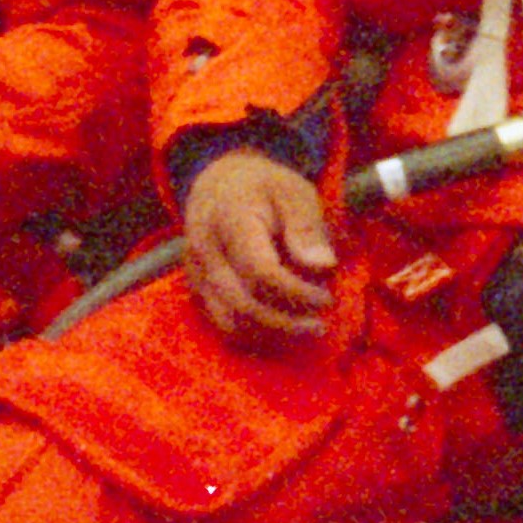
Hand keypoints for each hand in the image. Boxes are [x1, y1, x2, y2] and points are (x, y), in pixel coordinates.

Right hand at [177, 147, 337, 342]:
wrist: (219, 185)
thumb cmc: (265, 189)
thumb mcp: (294, 193)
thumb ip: (307, 228)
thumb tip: (323, 267)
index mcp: (230, 220)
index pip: (260, 272)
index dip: (297, 294)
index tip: (326, 298)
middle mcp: (205, 251)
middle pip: (243, 306)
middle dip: (287, 324)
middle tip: (320, 324)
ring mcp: (196, 275)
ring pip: (230, 324)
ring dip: (272, 336)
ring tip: (305, 330)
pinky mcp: (196, 293)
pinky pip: (222, 327)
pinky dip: (254, 338)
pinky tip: (282, 332)